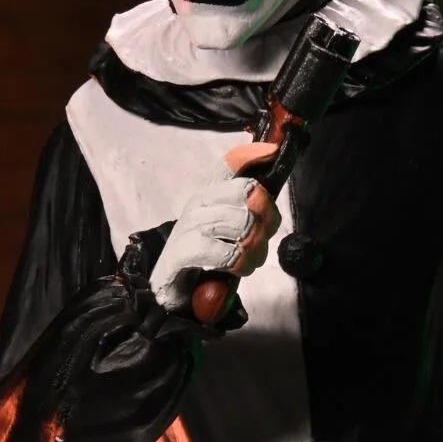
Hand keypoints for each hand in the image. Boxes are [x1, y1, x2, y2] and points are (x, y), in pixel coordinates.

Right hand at [149, 142, 280, 311]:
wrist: (170, 289)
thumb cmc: (207, 257)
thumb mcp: (229, 229)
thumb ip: (249, 210)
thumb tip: (271, 194)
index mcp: (210, 193)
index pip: (228, 164)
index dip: (252, 154)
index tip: (272, 152)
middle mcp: (199, 203)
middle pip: (248, 192)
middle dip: (267, 218)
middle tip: (263, 239)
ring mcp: (188, 227)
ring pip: (242, 223)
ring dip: (256, 248)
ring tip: (251, 261)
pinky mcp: (180, 254)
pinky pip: (225, 252)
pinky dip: (240, 262)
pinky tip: (239, 269)